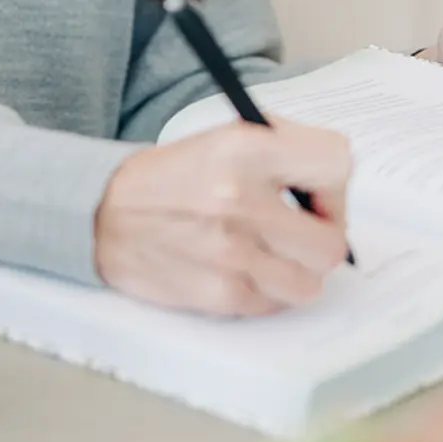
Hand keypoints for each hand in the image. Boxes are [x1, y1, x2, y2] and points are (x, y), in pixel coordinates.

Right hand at [93, 118, 351, 316]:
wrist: (106, 213)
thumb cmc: (175, 176)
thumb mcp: (228, 137)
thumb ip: (287, 152)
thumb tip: (336, 188)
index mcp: (246, 148)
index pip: (336, 164)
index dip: (333, 184)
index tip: (315, 193)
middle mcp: (240, 198)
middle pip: (332, 241)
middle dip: (321, 236)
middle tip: (299, 229)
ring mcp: (232, 253)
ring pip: (310, 282)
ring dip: (295, 270)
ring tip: (269, 251)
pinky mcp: (220, 294)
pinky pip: (275, 304)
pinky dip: (267, 291)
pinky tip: (242, 267)